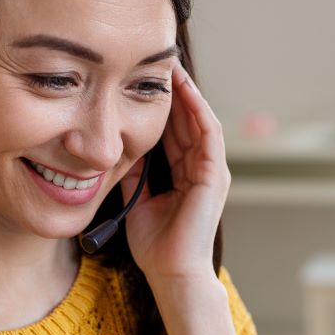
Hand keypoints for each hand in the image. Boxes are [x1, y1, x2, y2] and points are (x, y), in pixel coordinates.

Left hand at [119, 61, 229, 286]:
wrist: (171, 272)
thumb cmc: (156, 245)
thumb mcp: (136, 199)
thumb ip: (133, 173)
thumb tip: (119, 149)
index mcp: (184, 175)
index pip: (174, 131)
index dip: (161, 106)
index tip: (143, 82)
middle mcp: (201, 169)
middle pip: (187, 121)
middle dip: (174, 92)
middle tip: (158, 62)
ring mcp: (211, 171)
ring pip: (200, 122)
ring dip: (188, 94)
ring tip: (172, 68)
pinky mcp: (215, 176)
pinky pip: (209, 135)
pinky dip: (198, 111)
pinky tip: (186, 91)